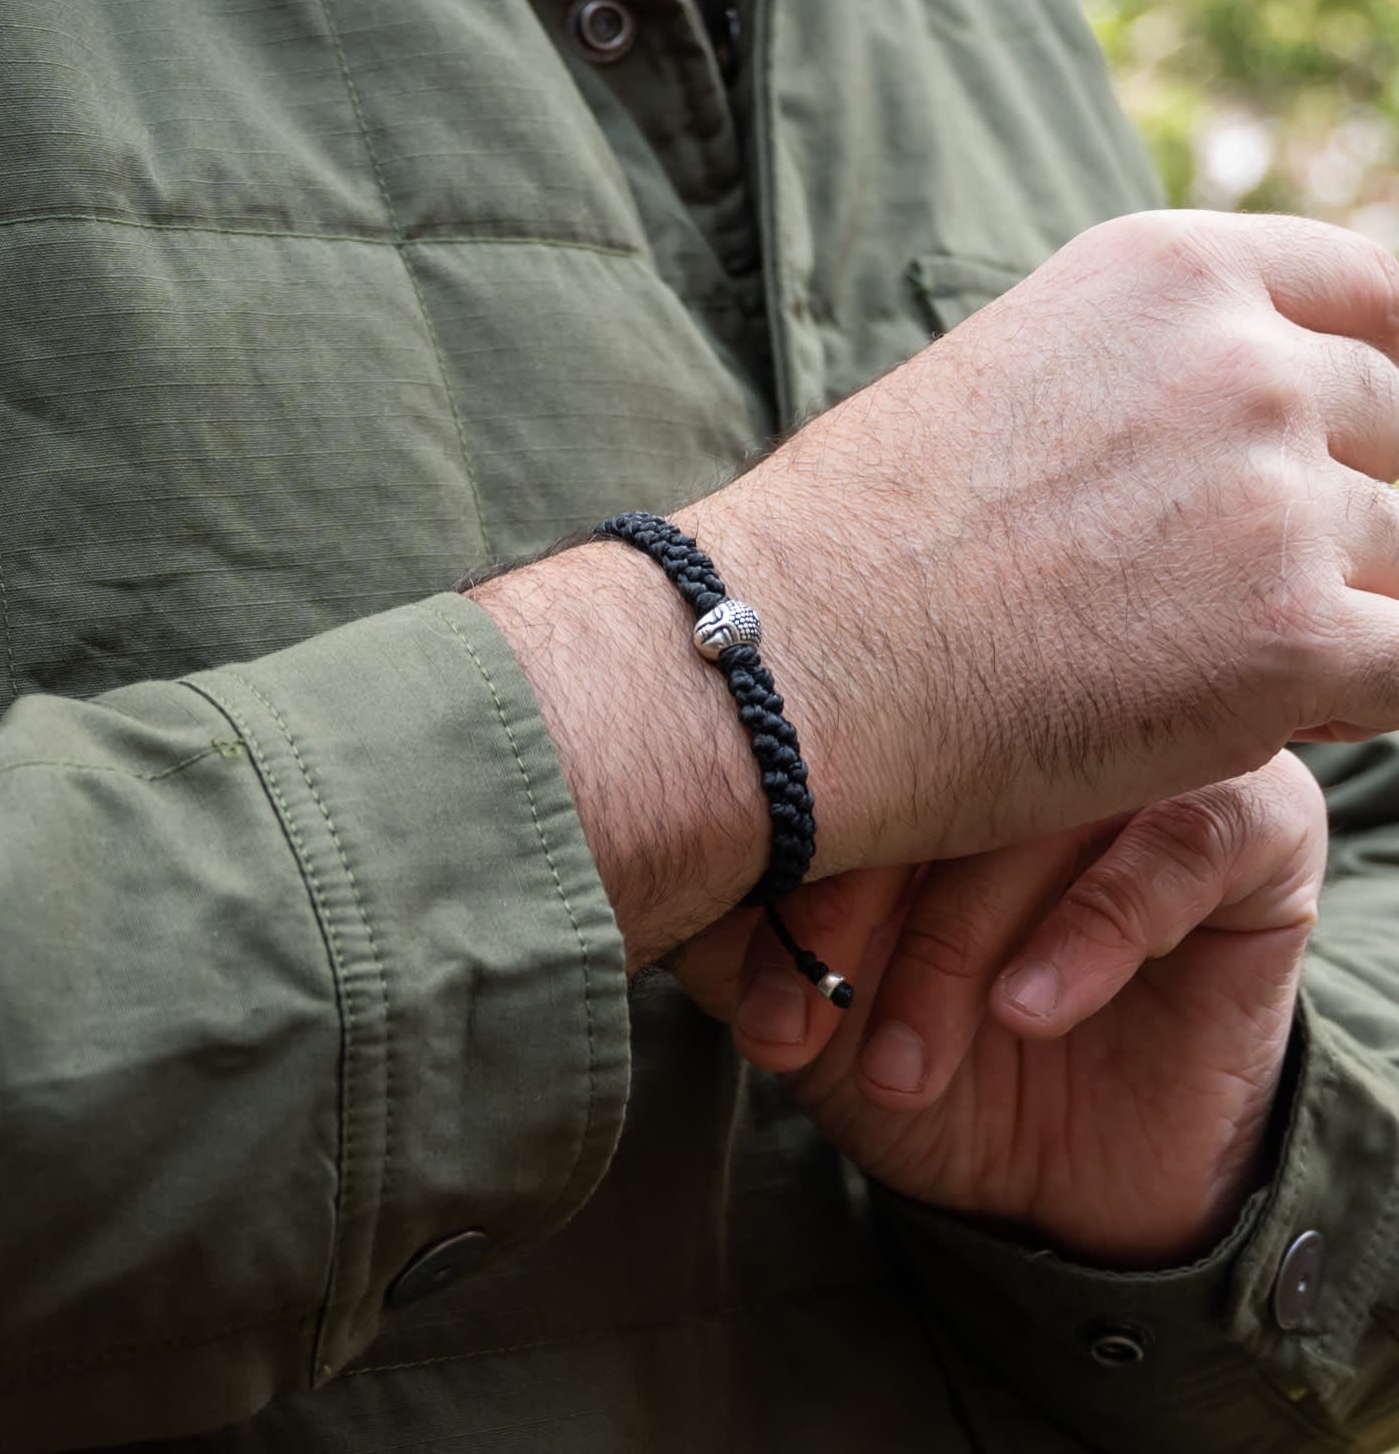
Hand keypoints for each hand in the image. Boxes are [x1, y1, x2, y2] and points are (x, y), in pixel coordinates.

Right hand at [477, 210, 1398, 961]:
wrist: (777, 665)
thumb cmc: (844, 550)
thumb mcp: (1002, 393)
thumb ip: (1138, 389)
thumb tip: (1222, 445)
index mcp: (1168, 273)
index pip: (1376, 298)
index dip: (1383, 381)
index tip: (1362, 448)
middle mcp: (1242, 359)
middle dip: (1349, 510)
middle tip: (1251, 587)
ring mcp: (1273, 495)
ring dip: (1335, 609)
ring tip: (1216, 662)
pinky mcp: (1289, 638)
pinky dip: (1358, 693)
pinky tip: (1276, 712)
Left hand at [673, 751, 1326, 1265]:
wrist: (1064, 1170)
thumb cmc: (923, 1053)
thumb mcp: (811, 995)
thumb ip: (731, 924)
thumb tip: (638, 860)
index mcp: (928, 731)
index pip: (843, 740)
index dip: (785, 854)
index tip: (740, 985)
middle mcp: (1032, 723)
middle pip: (936, 759)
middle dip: (854, 899)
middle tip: (807, 1017)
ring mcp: (1146, 761)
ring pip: (1042, 802)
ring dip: (954, 942)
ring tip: (902, 1063)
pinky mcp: (1255, 829)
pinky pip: (1181, 842)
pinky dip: (1091, 927)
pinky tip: (1027, 1009)